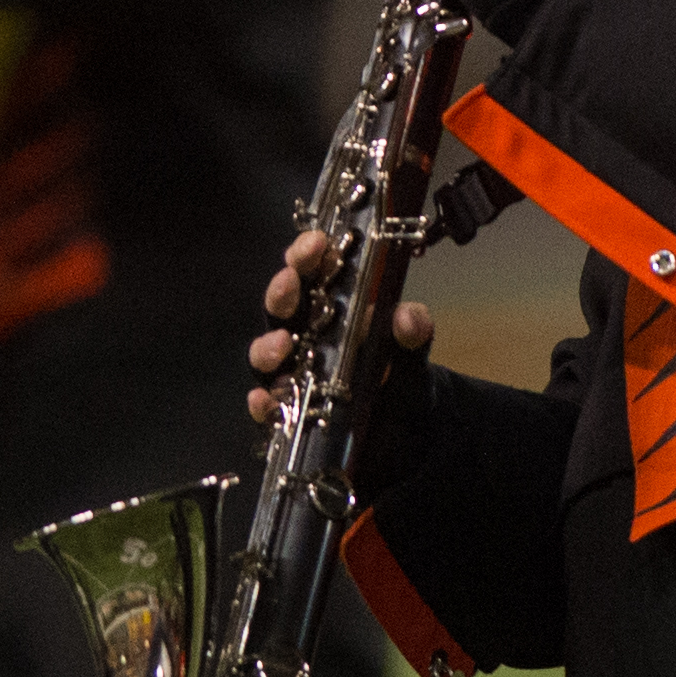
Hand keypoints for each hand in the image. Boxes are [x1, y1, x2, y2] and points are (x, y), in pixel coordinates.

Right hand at [248, 225, 439, 483]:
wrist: (405, 432)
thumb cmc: (399, 376)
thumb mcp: (411, 351)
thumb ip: (413, 331)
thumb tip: (407, 317)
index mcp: (332, 307)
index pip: (310, 271)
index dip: (307, 254)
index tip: (317, 244)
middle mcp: (305, 335)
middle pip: (281, 307)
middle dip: (282, 292)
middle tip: (290, 284)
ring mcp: (293, 373)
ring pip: (266, 354)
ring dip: (268, 346)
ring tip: (282, 345)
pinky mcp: (289, 412)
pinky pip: (268, 406)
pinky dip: (263, 403)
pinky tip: (265, 401)